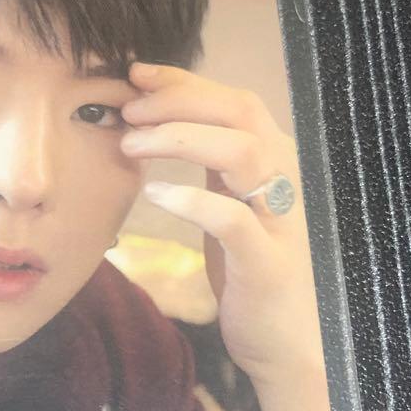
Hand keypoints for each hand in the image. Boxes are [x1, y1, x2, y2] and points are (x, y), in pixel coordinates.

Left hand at [120, 62, 322, 391]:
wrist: (282, 337)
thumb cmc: (246, 267)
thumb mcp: (225, 204)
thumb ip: (205, 164)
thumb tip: (153, 124)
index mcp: (268, 162)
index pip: (231, 100)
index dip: (184, 81)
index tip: (135, 73)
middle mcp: (280, 179)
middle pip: (239, 112)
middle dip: (179, 101)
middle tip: (128, 110)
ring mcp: (277, 219)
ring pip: (242, 152)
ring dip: (181, 138)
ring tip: (131, 144)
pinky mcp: (265, 262)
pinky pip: (234, 220)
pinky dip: (194, 201)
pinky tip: (156, 194)